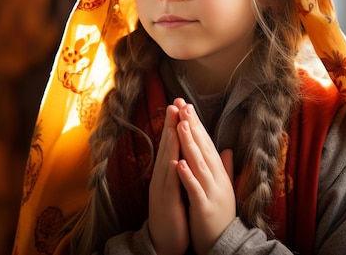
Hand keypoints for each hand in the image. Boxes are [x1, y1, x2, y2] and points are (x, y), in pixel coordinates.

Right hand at [148, 101, 188, 254]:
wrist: (164, 242)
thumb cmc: (173, 215)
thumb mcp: (177, 189)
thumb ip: (181, 170)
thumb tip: (184, 153)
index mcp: (167, 173)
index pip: (172, 145)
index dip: (175, 125)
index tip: (181, 106)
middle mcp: (161, 177)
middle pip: (167, 147)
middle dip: (170, 125)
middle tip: (174, 104)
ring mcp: (161, 189)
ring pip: (166, 161)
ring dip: (169, 142)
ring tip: (173, 123)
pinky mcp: (165, 203)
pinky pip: (168, 186)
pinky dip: (171, 172)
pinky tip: (174, 160)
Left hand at [174, 99, 235, 254]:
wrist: (224, 244)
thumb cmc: (220, 215)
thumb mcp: (223, 188)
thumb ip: (225, 168)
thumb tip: (227, 149)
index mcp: (218, 174)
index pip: (207, 144)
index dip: (197, 125)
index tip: (187, 106)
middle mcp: (217, 179)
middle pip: (203, 148)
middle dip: (192, 126)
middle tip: (183, 105)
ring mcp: (211, 193)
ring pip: (200, 164)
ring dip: (190, 144)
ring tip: (181, 125)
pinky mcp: (204, 208)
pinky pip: (195, 190)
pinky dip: (187, 176)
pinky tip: (179, 163)